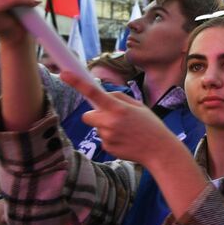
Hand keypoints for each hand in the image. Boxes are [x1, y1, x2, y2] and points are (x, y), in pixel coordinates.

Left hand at [57, 68, 177, 166]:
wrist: (159, 150)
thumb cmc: (151, 125)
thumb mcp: (138, 106)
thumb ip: (119, 98)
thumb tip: (103, 95)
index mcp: (119, 108)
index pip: (94, 93)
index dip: (77, 83)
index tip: (64, 73)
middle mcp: (110, 122)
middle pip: (87, 115)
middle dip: (95, 115)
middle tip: (112, 118)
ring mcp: (107, 136)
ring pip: (96, 127)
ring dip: (106, 127)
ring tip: (126, 131)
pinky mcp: (107, 148)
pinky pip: (103, 139)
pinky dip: (111, 138)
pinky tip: (125, 140)